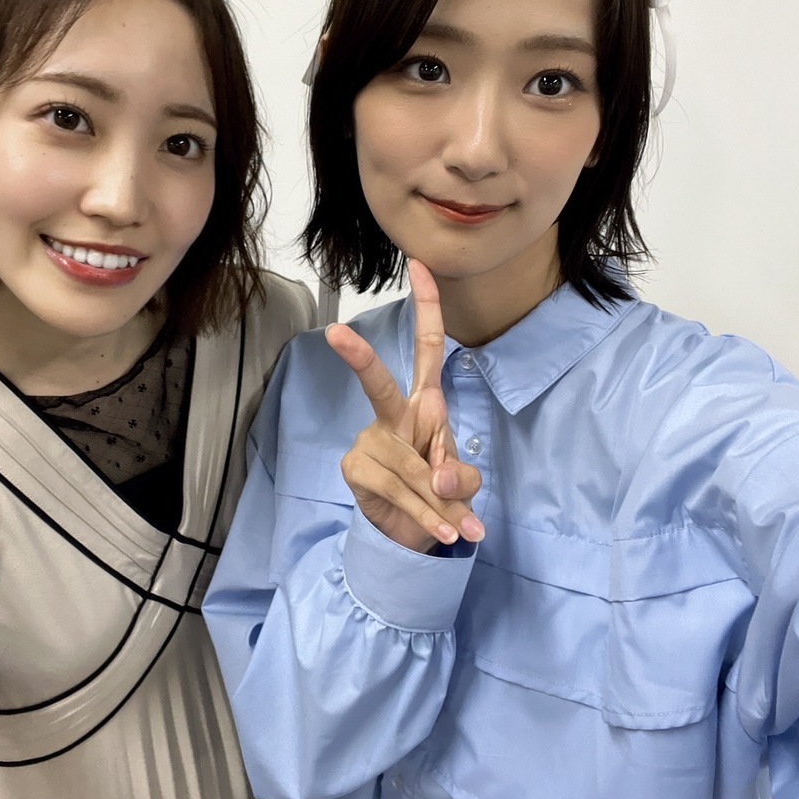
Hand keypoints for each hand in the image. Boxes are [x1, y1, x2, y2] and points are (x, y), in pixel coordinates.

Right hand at [327, 260, 483, 552]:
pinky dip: (424, 516)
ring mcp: (370, 440)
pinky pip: (396, 490)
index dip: (426, 306)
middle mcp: (395, 414)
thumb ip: (460, 478)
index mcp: (426, 402)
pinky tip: (441, 534)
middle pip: (378, 383)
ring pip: (411, 467)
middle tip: (336, 334)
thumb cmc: (439, 492)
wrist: (412, 534)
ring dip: (440, 505)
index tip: (419, 264)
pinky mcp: (356, 468)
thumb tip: (438, 480)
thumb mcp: (462, 483)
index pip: (429, 347)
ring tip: (461, 529)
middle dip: (359, 359)